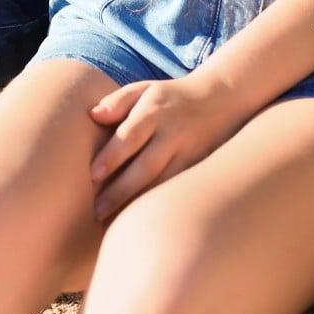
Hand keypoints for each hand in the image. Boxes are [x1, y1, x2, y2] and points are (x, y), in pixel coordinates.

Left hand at [86, 74, 244, 219]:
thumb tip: (93, 115)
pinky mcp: (200, 170)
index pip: (131, 135)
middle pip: (147, 166)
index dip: (113, 155)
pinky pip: (178, 192)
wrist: (221, 100)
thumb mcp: (144, 89)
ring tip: (112, 224)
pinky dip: (160, 207)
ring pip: (164, 184)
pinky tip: (141, 222)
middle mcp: (173, 135)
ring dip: (139, 205)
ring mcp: (189, 154)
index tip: (93, 174)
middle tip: (97, 210)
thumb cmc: (169, 98)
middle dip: (122, 190)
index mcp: (154, 112)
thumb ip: (118, 101)